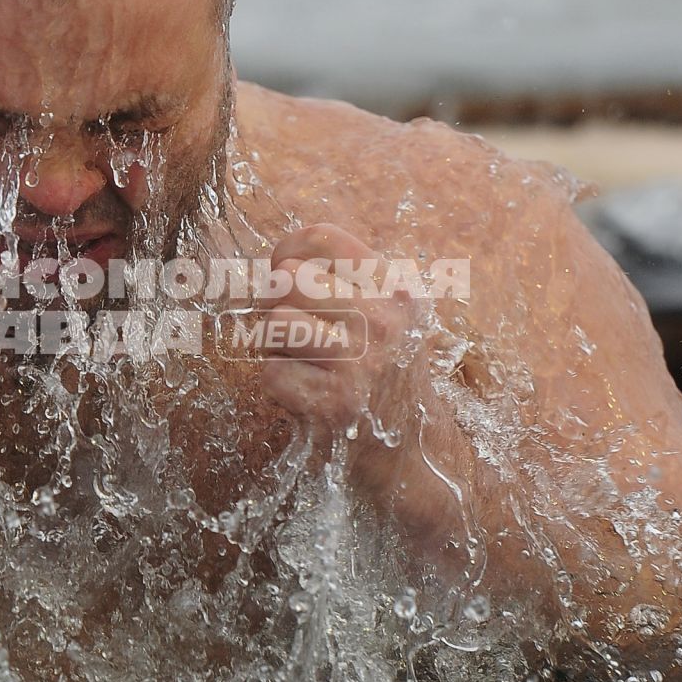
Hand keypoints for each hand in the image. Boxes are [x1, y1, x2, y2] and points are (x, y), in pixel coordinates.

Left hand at [257, 223, 422, 442]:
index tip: (286, 272)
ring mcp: (358, 363)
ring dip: (274, 344)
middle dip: (276, 302)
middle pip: (287, 278)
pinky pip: (271, 371)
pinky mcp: (332, 404)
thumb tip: (275, 264)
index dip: (287, 252)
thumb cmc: (384, 367)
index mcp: (393, 287)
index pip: (321, 238)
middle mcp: (381, 320)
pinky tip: (305, 388)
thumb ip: (343, 279)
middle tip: (293, 327)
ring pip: (275, 323)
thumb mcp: (386, 312)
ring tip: (301, 357)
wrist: (410, 443)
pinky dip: (278, 381)